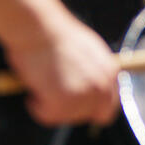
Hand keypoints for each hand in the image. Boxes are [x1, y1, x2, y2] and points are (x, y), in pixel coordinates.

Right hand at [5, 10, 119, 126]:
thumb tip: (87, 88)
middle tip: (51, 94)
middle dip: (68, 108)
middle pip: (86, 116)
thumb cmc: (55, 34)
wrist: (39, 27)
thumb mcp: (87, 50)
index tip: (73, 106)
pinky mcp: (64, 101)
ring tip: (41, 84)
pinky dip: (36, 106)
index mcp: (110, 72)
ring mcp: (84, 95)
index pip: (107, 107)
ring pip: (65, 117)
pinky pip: (47, 116)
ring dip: (50, 105)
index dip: (88, 109)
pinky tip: (34, 88)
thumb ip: (94, 72)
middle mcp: (102, 86)